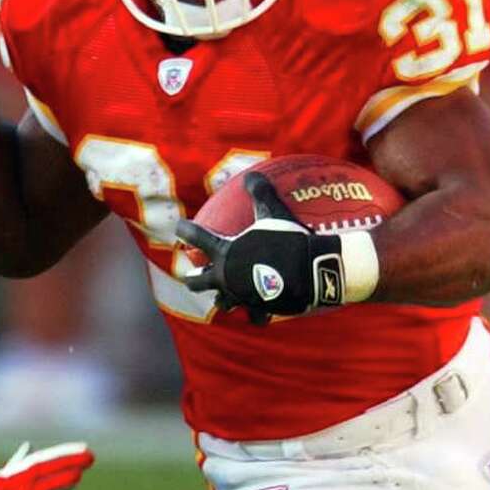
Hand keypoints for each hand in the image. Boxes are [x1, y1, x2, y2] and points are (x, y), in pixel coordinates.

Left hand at [0, 442, 94, 489]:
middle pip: (38, 467)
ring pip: (28, 469)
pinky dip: (21, 460)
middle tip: (90, 455)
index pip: (40, 472)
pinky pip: (11, 472)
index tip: (85, 459)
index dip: (64, 465)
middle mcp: (0, 483)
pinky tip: (26, 448)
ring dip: (50, 464)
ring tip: (71, 462)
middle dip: (64, 461)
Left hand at [175, 174, 345, 321]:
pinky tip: (260, 313)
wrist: (310, 270)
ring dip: (223, 300)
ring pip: (223, 303)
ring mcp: (240, 296)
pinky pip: (256, 316)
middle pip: (197, 281)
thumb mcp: (274, 212)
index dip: (185, 230)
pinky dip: (258, 314)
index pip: (196, 238)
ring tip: (224, 299)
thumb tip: (253, 173)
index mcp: (224, 252)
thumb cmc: (288, 240)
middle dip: (193, 277)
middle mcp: (226, 277)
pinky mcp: (259, 309)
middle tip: (192, 273)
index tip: (179, 227)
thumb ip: (261, 193)